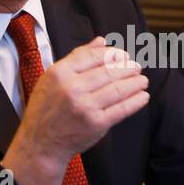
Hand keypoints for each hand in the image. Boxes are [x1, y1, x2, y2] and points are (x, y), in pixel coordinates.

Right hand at [3, 37, 148, 184]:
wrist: (40, 143)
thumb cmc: (46, 109)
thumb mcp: (52, 78)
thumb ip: (77, 57)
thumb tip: (101, 41)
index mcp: (60, 73)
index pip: (94, 56)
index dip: (113, 53)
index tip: (123, 55)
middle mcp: (72, 88)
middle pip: (109, 71)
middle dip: (128, 67)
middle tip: (136, 67)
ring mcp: (85, 106)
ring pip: (118, 88)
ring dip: (135, 83)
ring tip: (142, 80)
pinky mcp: (96, 123)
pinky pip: (122, 109)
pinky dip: (135, 101)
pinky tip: (142, 96)